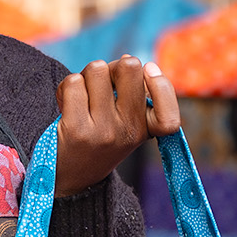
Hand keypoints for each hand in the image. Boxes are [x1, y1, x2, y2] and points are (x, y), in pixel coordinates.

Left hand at [54, 55, 180, 198]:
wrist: (67, 176)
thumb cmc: (97, 138)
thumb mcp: (125, 123)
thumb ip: (132, 93)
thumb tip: (126, 60)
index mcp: (145, 130)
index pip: (170, 116)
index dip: (162, 85)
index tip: (149, 72)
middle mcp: (129, 131)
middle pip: (129, 67)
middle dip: (112, 67)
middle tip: (102, 84)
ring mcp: (104, 130)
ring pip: (97, 69)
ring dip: (85, 76)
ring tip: (82, 98)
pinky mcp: (76, 128)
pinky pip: (73, 83)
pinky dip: (66, 88)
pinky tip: (66, 105)